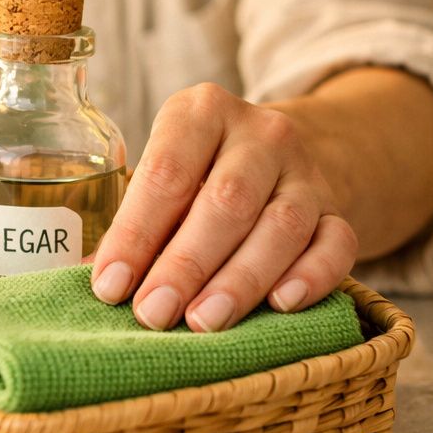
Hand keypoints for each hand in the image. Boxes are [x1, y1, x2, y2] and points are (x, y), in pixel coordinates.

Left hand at [89, 83, 356, 331]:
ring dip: (241, 280)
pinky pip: (336, 244)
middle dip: (186, 264)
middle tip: (153, 313)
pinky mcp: (338, 209)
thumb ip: (134, 221)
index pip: (166, 172)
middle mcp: (260, 134)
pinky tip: (281, 306)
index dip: (136, 232)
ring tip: (203, 321)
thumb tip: (94, 283)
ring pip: (281, 225)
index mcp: (201, 111)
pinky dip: (311, 277)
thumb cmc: (196, 172)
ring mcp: (306, 171)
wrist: (275, 154)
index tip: (111, 285)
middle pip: (226, 201)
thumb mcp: (162, 173)